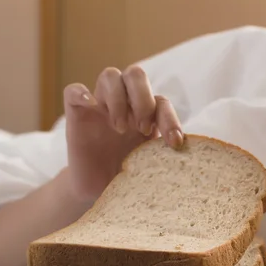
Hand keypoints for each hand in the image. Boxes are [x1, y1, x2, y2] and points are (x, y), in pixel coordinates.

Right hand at [63, 65, 183, 201]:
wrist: (97, 190)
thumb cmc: (128, 176)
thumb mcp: (151, 166)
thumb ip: (166, 156)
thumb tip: (190, 158)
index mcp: (147, 115)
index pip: (162, 102)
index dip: (170, 119)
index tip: (174, 144)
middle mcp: (125, 104)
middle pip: (136, 75)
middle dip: (143, 98)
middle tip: (142, 128)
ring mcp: (100, 107)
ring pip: (110, 76)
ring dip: (118, 100)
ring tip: (120, 129)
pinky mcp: (77, 114)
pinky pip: (74, 91)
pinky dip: (81, 93)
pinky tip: (90, 106)